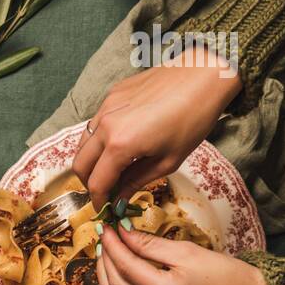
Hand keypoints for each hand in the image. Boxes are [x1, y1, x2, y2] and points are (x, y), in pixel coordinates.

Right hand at [72, 49, 241, 210]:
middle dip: (89, 183)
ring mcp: (107, 106)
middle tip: (105, 190)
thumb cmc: (193, 119)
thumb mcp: (167, 161)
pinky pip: (95, 123)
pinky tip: (120, 142)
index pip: (96, 183)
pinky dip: (100, 139)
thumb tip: (119, 200)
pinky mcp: (113, 94)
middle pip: (80, 165)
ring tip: (110, 168)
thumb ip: (136, 182)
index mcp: (120, 145)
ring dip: (91, 161)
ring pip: (83, 143)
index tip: (105, 209)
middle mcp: (106, 125)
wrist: (204, 75)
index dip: (98, 201)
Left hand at [97, 224, 268, 284]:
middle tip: (104, 238)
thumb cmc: (226, 275)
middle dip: (106, 260)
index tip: (107, 227)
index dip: (113, 244)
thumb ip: (152, 245)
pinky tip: (116, 279)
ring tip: (106, 257)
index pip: (127, 265)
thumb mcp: (188, 252)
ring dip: (105, 279)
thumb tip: (124, 233)